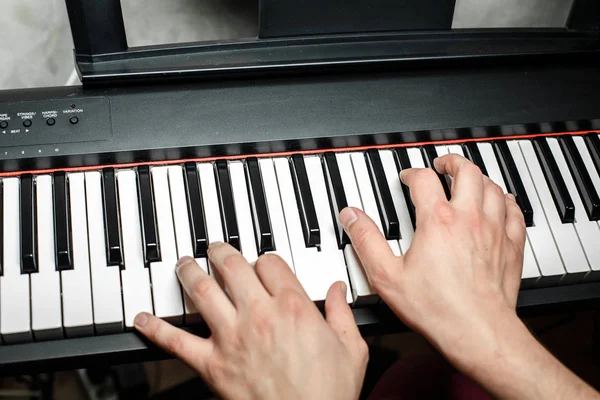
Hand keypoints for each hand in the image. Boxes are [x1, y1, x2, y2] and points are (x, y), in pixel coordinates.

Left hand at [134, 244, 367, 399]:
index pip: (270, 263)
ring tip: (184, 264)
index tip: (263, 264)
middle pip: (232, 267)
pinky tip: (142, 319)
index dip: (265, 259)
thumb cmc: (326, 394)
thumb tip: (338, 292)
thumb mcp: (351, 350)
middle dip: (221, 252)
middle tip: (215, 248)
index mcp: (293, 308)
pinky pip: (176, 342)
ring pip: (202, 291)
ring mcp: (231, 338)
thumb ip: (342, 314)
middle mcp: (259, 315)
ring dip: (189, 272)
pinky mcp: (211, 364)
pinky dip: (155, 328)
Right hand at [339, 154, 525, 372]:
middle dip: (452, 162)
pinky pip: (515, 211)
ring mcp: (494, 230)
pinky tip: (501, 202)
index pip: (424, 179)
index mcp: (437, 221)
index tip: (408, 178)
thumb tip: (351, 216)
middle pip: (466, 172)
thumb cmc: (437, 308)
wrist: (478, 332)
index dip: (412, 173)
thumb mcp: (386, 275)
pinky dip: (506, 200)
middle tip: (443, 164)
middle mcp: (468, 218)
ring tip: (468, 178)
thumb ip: (366, 241)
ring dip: (479, 177)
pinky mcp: (511, 247)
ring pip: (492, 187)